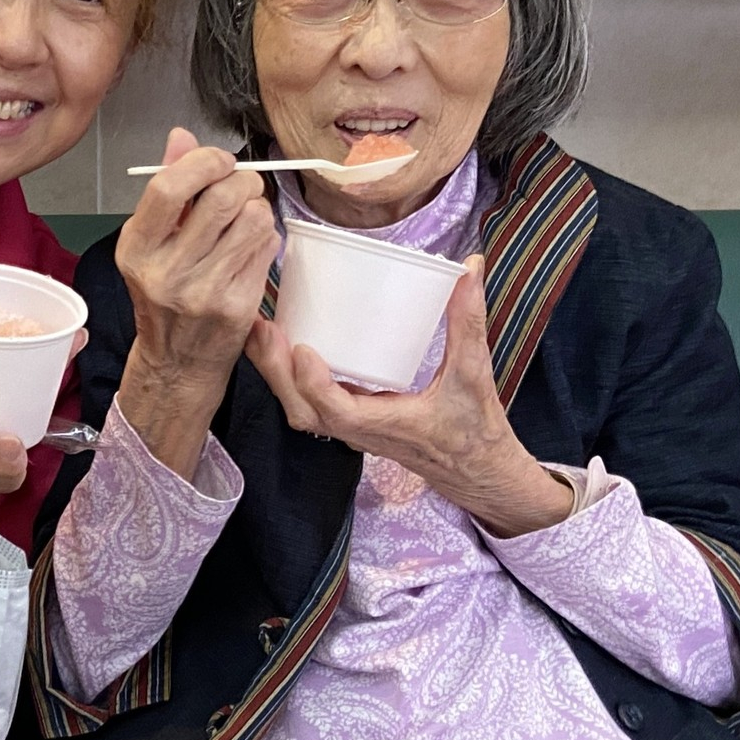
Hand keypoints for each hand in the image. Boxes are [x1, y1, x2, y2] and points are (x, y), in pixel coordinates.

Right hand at [115, 128, 277, 473]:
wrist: (176, 362)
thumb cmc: (165, 295)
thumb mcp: (151, 242)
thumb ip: (168, 187)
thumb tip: (181, 136)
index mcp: (137, 249)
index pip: (170, 188)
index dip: (203, 161)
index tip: (218, 160)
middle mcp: (165, 272)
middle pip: (221, 198)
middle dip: (242, 181)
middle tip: (242, 185)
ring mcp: (203, 293)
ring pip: (253, 220)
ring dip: (257, 209)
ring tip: (245, 220)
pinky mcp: (237, 306)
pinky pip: (266, 247)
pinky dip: (265, 238)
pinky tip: (250, 249)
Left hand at [245, 255, 573, 536]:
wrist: (478, 473)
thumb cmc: (476, 431)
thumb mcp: (475, 373)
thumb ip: (469, 320)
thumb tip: (469, 266)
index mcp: (390, 426)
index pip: (340, 413)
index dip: (315, 385)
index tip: (301, 349)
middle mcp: (361, 432)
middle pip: (303, 412)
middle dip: (277, 373)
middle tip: (263, 328)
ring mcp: (351, 430)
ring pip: (300, 410)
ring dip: (276, 375)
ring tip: (261, 331)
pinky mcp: (349, 423)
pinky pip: (307, 405)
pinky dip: (289, 379)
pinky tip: (282, 345)